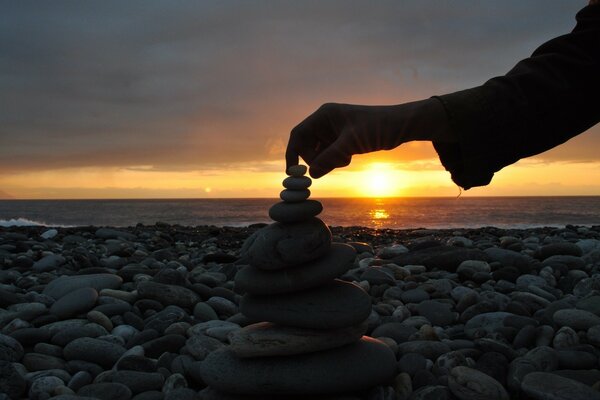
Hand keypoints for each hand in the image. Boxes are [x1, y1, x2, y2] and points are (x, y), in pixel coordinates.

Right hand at [285, 98, 452, 177]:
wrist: (401, 126)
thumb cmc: (378, 128)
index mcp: (324, 115)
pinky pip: (329, 154)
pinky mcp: (342, 139)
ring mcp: (334, 130)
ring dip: (327, 160)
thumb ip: (330, 158)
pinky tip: (349, 158)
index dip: (293, 153)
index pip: (298, 135)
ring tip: (346, 159)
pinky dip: (335, 160)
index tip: (292, 172)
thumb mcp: (352, 144)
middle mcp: (326, 121)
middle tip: (330, 166)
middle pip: (306, 145)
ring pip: (318, 152)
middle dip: (315, 159)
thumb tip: (311, 174)